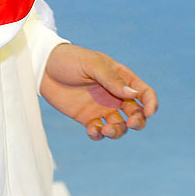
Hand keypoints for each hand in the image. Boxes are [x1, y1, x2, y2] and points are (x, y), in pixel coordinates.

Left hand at [40, 44, 157, 140]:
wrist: (43, 68)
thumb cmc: (70, 59)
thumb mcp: (92, 65)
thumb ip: (112, 80)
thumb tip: (133, 95)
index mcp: (121, 78)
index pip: (144, 93)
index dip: (151, 104)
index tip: (148, 112)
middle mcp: (115, 95)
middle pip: (136, 114)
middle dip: (138, 122)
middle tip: (129, 123)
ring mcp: (102, 108)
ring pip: (119, 127)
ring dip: (118, 132)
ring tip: (106, 130)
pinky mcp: (87, 118)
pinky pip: (99, 132)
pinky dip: (98, 135)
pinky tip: (92, 130)